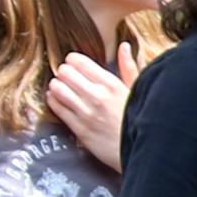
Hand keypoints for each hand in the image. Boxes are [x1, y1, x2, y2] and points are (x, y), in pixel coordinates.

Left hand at [47, 43, 132, 166]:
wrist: (143, 150)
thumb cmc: (141, 119)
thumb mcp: (138, 90)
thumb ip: (129, 67)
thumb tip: (124, 46)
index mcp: (112, 84)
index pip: (80, 62)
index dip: (72, 60)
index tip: (73, 63)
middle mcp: (97, 96)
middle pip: (65, 73)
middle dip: (63, 72)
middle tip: (65, 76)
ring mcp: (87, 114)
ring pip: (57, 89)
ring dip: (56, 86)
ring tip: (59, 87)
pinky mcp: (80, 129)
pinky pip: (57, 108)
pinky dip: (53, 100)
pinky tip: (56, 99)